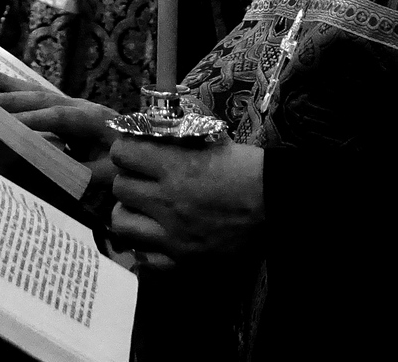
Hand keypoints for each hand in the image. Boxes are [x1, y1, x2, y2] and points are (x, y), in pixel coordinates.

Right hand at [0, 64, 118, 190]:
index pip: (58, 117)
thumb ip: (80, 171)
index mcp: (92, 119)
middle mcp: (79, 105)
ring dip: (7, 84)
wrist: (143, 149)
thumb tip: (49, 170)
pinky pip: (37, 95)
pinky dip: (15, 86)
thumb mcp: (107, 173)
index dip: (33, 122)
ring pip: (35, 91)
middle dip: (10, 100)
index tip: (7, 128)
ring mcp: (71, 103)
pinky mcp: (65, 108)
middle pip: (40, 99)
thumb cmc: (127, 161)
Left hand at [109, 138, 264, 266]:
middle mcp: (167, 201)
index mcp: (174, 167)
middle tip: (140, 179)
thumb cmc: (247, 168)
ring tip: (141, 209)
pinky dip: (144, 246)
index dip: (125, 149)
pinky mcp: (183, 260)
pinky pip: (144, 258)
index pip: (122, 153)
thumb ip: (178, 141)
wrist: (277, 204)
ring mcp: (172, 234)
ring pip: (121, 223)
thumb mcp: (211, 141)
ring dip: (129, 212)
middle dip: (127, 179)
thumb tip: (151, 136)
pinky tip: (154, 237)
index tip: (132, 152)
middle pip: (120, 187)